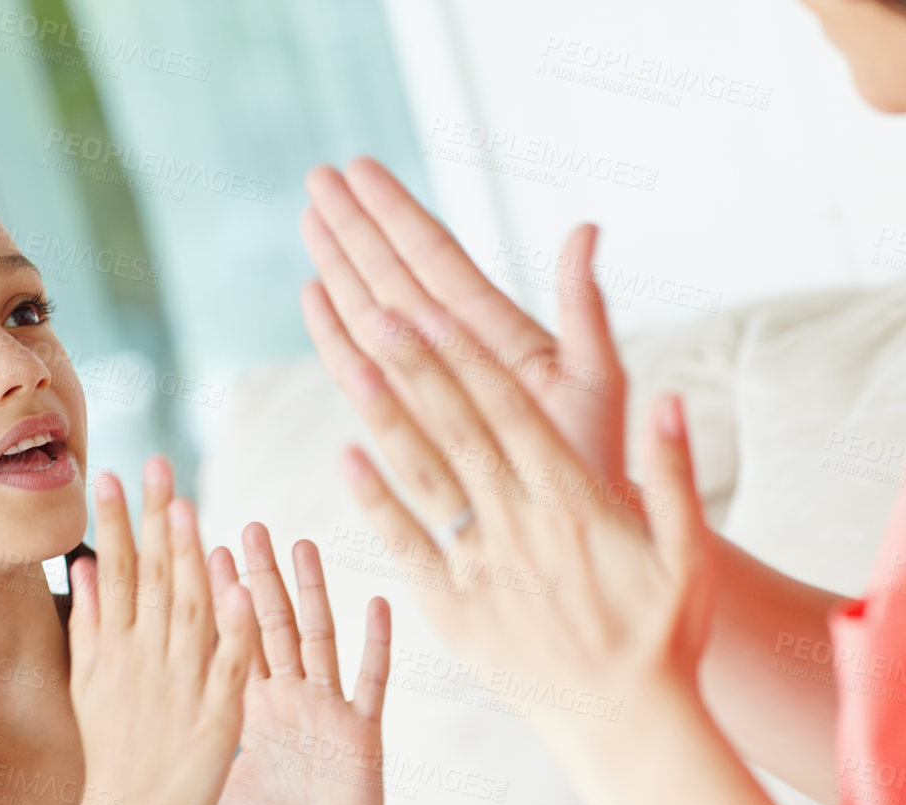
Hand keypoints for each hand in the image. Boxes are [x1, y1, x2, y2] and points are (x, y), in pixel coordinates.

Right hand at [67, 457, 257, 804]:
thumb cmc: (115, 752)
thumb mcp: (90, 683)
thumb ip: (91, 623)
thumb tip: (84, 566)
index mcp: (118, 649)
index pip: (119, 572)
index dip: (117, 522)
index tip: (115, 473)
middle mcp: (147, 659)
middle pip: (154, 578)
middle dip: (155, 520)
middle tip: (159, 466)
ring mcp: (184, 683)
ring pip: (189, 609)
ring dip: (189, 558)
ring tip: (188, 508)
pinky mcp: (220, 713)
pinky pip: (232, 662)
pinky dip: (235, 626)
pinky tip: (239, 587)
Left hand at [206, 523, 391, 804]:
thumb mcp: (226, 776)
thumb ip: (198, 737)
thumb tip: (150, 710)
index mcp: (256, 704)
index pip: (232, 640)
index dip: (217, 597)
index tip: (198, 549)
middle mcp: (292, 694)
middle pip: (272, 623)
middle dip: (261, 577)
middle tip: (247, 528)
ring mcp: (328, 706)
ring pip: (319, 637)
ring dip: (313, 593)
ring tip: (302, 547)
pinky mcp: (360, 728)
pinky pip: (370, 680)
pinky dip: (377, 644)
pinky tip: (378, 605)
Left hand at [299, 226, 714, 763]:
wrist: (626, 728)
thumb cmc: (664, 638)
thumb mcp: (688, 552)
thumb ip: (676, 472)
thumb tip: (673, 398)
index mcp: (573, 500)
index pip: (512, 409)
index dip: (468, 356)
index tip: (434, 308)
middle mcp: (520, 523)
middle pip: (459, 428)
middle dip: (416, 366)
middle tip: (376, 309)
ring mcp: (482, 566)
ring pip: (425, 477)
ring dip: (385, 419)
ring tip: (350, 364)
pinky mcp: (454, 609)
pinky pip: (409, 547)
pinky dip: (378, 503)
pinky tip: (347, 460)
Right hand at [303, 158, 628, 482]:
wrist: (575, 535)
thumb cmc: (596, 462)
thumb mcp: (596, 377)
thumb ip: (583, 306)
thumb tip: (586, 228)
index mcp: (497, 332)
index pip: (436, 257)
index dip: (396, 212)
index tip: (360, 168)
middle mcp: (455, 353)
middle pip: (395, 276)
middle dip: (355, 227)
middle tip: (317, 177)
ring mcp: (428, 387)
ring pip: (371, 316)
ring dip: (339, 268)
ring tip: (309, 222)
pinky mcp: (405, 429)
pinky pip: (361, 377)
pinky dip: (335, 337)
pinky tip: (314, 298)